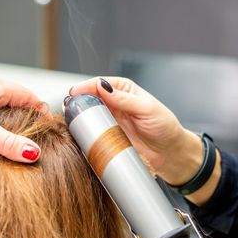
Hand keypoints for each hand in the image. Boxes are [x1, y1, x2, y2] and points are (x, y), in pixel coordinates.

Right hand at [71, 77, 220, 204]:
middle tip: (68, 105)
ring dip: (78, 116)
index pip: (100, 84)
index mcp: (124, 89)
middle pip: (90, 98)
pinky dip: (84, 131)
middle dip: (78, 100)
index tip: (75, 92)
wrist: (169, 153)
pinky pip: (92, 131)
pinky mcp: (108, 136)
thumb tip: (103, 86)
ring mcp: (110, 120)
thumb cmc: (164, 127)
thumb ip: (124, 99)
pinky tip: (77, 131)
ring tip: (69, 118)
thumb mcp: (147, 109)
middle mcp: (115, 103)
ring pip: (88, 114)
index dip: (86, 86)